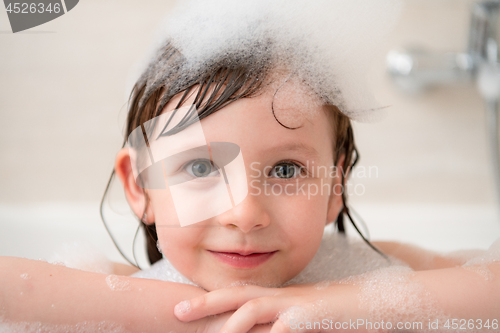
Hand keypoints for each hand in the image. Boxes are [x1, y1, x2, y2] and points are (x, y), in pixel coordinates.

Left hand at [174, 282, 362, 332]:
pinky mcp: (310, 316)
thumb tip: (270, 330)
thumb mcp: (303, 319)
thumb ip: (280, 324)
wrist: (374, 302)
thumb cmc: (338, 315)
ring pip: (252, 309)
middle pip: (236, 295)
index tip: (186, 308)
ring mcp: (295, 305)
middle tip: (176, 311)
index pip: (238, 295)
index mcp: (277, 298)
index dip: (211, 301)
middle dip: (205, 303)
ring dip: (228, 324)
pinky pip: (284, 328)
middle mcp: (281, 297)